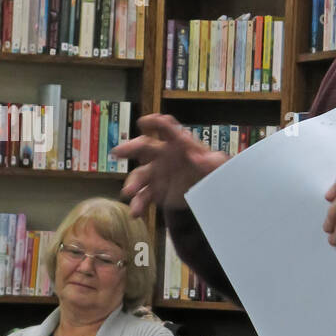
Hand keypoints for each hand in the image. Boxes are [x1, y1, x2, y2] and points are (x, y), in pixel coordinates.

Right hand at [113, 115, 228, 217]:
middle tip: (118, 152)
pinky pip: (143, 196)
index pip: (166, 128)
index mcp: (178, 142)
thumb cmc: (210, 170)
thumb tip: (199, 157)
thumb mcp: (217, 165)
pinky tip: (135, 212)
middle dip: (130, 148)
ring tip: (128, 193)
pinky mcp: (155, 191)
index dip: (155, 123)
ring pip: (139, 175)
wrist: (207, 191)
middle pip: (144, 147)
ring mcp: (156, 172)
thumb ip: (212, 161)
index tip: (144, 123)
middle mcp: (162, 154)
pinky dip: (138, 204)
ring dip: (132, 183)